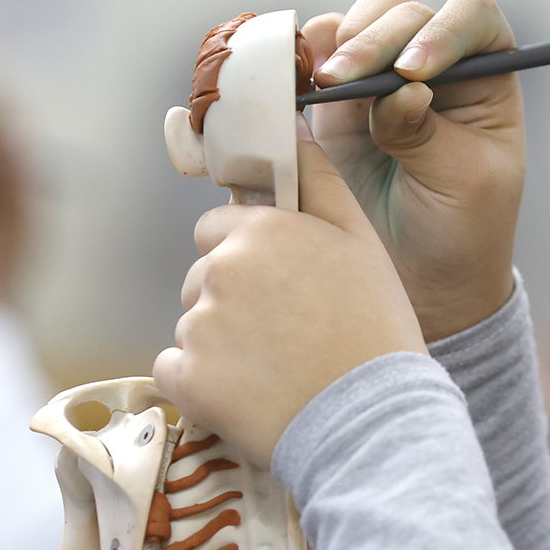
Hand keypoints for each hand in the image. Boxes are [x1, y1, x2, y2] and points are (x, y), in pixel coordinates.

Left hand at [154, 124, 425, 467]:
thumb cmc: (375, 331)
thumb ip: (318, 178)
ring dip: (219, 344)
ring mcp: (199, 325)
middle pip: (201, 277)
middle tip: (285, 335)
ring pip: (190, 324)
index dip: (252, 259)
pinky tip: (247, 394)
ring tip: (275, 369)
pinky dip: (200, 385)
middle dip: (231, 300)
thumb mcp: (360, 239)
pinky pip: (174, 371)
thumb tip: (290, 124)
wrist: (372, 424)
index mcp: (261, 230)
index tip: (285, 290)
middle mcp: (221, 270)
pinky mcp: (186, 378)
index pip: (219, 229)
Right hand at [304, 0, 524, 340]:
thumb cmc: (461, 228)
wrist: (417, 277)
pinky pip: (313, 57)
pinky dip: (299, 60)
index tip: (414, 72)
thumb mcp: (462, 183)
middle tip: (345, 83)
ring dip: (339, 45)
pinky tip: (294, 87)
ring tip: (324, 88)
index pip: (471, 18)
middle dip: (375, 41)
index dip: (442, 30)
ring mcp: (380, 75)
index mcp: (485, 74)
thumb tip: (397, 90)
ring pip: (356, 21)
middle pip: (404, 12)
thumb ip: (428, 132)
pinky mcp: (334, 99)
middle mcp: (434, 62)